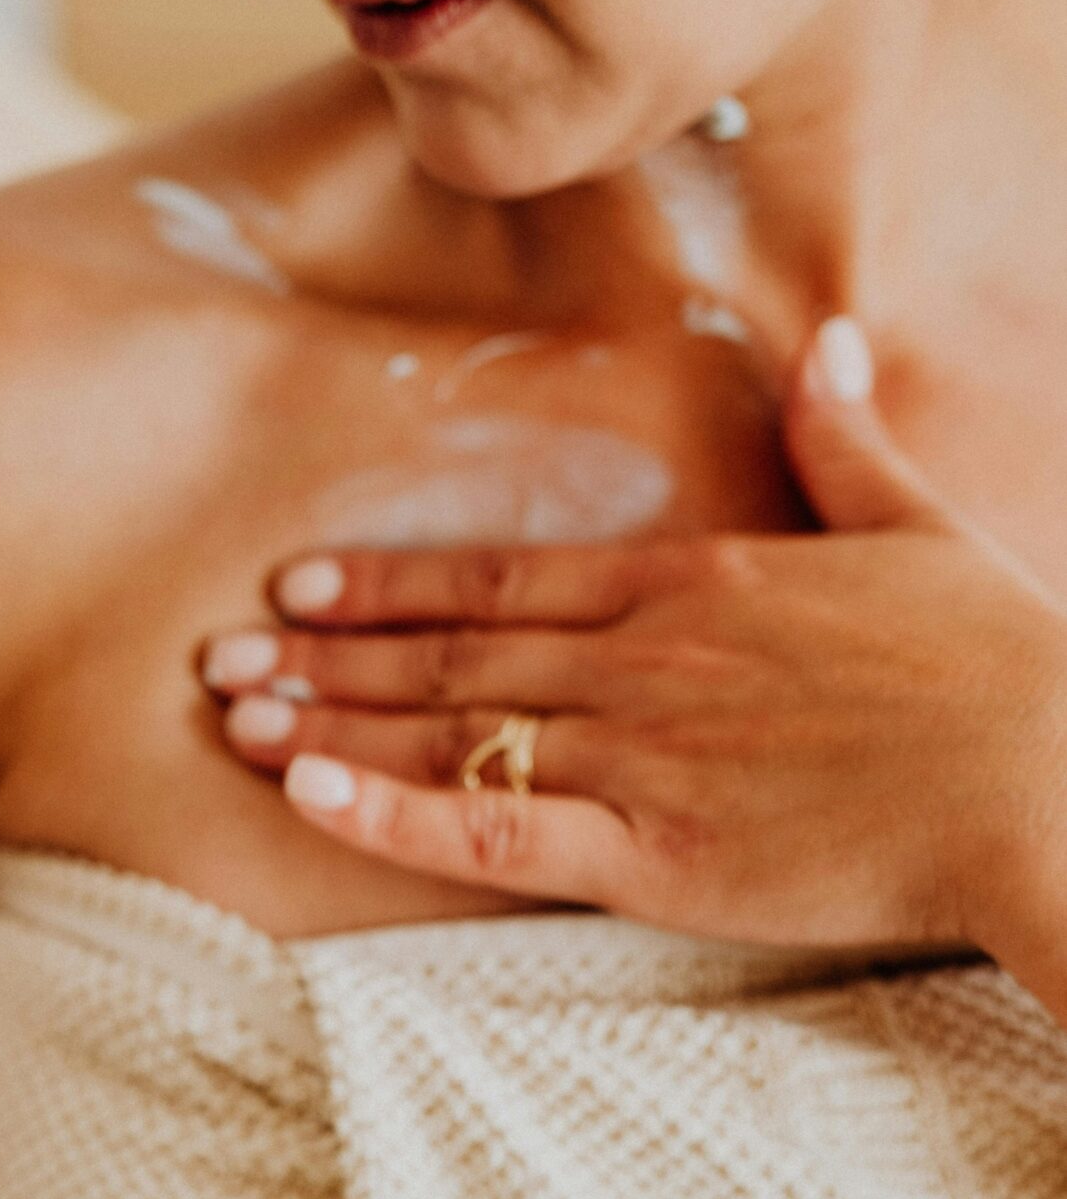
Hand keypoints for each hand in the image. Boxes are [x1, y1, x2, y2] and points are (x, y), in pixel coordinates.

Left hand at [205, 319, 1066, 968]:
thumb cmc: (994, 668)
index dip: (390, 584)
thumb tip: (828, 344)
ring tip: (232, 718)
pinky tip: (307, 795)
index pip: (503, 579)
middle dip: (322, 654)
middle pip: (448, 653)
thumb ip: (848, 442)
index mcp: (693, 583)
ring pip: (447, 731)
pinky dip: (391, 813)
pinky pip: (494, 834)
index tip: (300, 581)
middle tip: (214, 655)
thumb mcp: (919, 529)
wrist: (1042, 780)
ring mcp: (637, 753)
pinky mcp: (652, 854)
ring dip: (329, 722)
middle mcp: (641, 658)